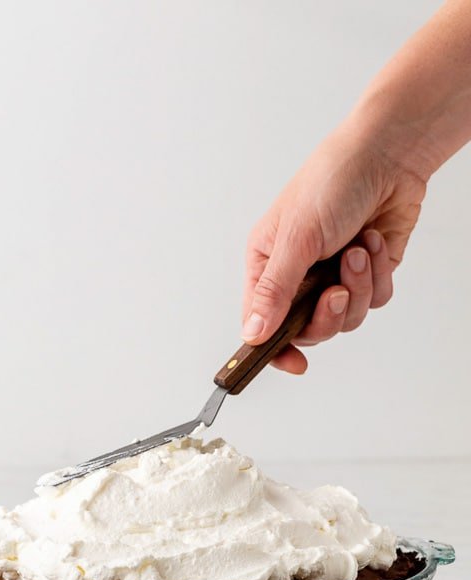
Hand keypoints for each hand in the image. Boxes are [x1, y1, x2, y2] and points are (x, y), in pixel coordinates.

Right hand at [241, 123, 425, 372]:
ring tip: (356, 251)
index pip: (262, 322)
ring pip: (347, 317)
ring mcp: (334, 275)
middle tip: (336, 291)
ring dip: (358, 286)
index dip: (274, 347)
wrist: (389, 155)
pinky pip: (375, 299)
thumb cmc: (331, 181)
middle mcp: (298, 276)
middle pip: (308, 328)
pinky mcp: (369, 272)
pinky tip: (371, 242)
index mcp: (267, 266)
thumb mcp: (295, 239)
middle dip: (328, 314)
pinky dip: (379, 274)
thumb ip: (274, 292)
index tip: (293, 363)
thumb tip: (252, 334)